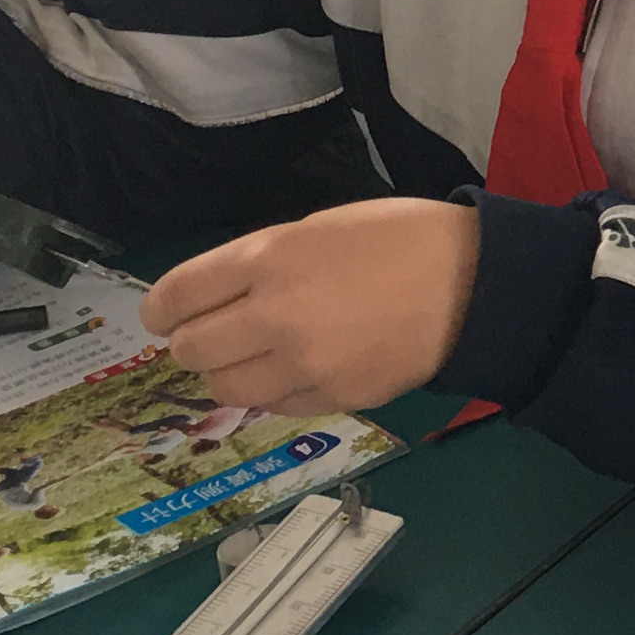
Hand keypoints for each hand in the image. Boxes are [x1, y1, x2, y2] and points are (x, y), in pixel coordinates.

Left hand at [143, 198, 478, 416]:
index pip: (176, 296)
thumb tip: (213, 302)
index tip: (164, 316)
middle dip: (193, 342)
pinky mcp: (333, 398)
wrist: (474, 283)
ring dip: (230, 372)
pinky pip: (274, 405)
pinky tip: (299, 369)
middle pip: (190, 349)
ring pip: (224, 388)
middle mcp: (275, 314)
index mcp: (269, 258)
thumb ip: (259, 264)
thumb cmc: (399, 239)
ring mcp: (304, 363)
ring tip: (257, 356)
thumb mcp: (318, 228)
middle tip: (217, 335)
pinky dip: (275, 391)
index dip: (159, 310)